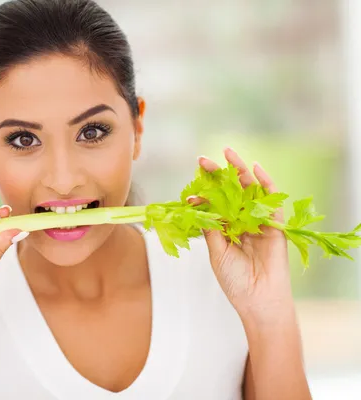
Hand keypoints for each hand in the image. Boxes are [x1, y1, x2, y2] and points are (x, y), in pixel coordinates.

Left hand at [189, 148, 293, 320]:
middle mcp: (242, 221)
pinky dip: (266, 183)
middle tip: (203, 160)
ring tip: (228, 153)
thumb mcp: (216, 251)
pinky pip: (272, 200)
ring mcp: (259, 221)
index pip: (215, 204)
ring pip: (250, 190)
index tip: (189, 189)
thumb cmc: (235, 280)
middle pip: (231, 192)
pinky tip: (256, 168)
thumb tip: (197, 204)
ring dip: (240, 171)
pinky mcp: (276, 225)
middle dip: (218, 175)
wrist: (257, 300)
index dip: (203, 194)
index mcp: (226, 228)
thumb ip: (211, 227)